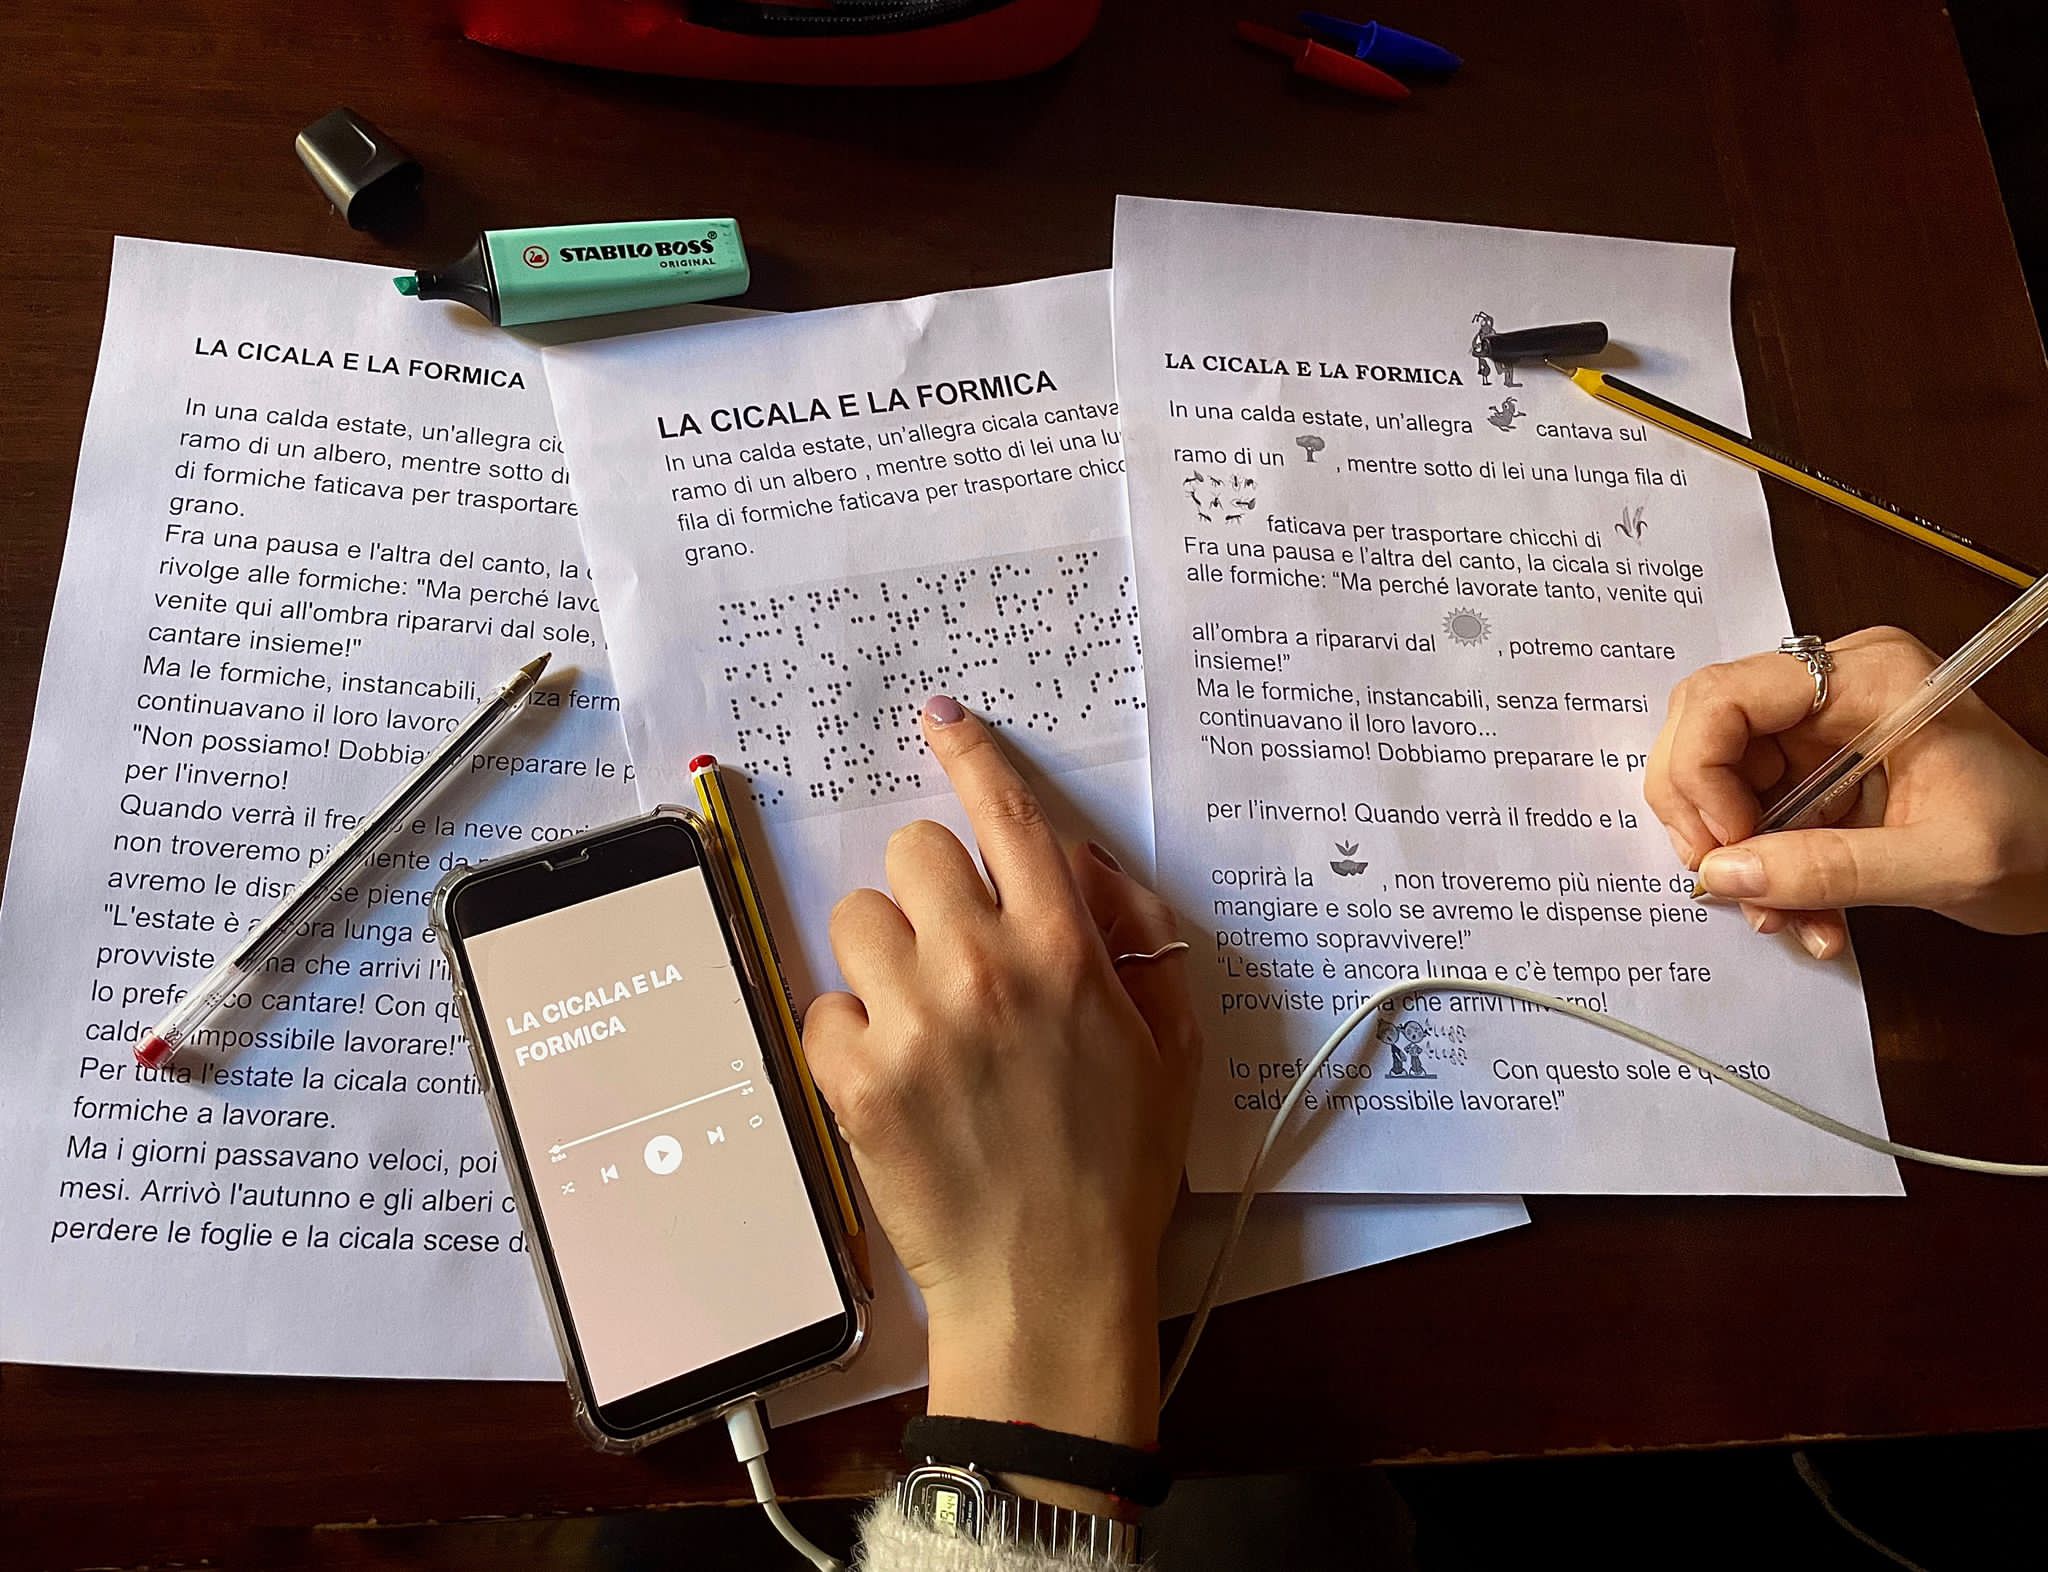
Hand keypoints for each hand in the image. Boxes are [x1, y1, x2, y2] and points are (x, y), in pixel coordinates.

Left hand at [803, 695, 1198, 1462]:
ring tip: (922, 1020)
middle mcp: (982, 970)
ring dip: (885, 956)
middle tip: (956, 948)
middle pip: (912, 851)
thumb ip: (1138, 940)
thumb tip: (1078, 866)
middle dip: (931, 887)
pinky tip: (894, 1077)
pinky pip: (823, 1006)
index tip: (942, 720)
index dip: (971, 754)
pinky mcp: (852, 1080)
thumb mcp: (1170, 1047)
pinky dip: (850, 1033)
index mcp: (1065, 953)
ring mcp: (910, 1024)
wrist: (1050, 1286)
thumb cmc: (1119, 1168)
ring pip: (857, 920)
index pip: (1006, 816)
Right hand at [1645, 625, 2047, 955]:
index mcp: (1869, 678)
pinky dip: (1764, 868)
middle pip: (1706, 730)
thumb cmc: (2037, 845)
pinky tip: (1806, 912)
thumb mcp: (1941, 864)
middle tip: (1726, 882)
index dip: (1700, 770)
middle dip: (1702, 814)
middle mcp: (1834, 686)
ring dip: (1736, 855)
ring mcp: (1823, 726)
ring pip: (1720, 778)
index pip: (1727, 694)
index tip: (1722, 846)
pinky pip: (1754, 811)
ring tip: (1783, 916)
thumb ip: (1828, 870)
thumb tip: (1720, 874)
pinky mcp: (1819, 767)